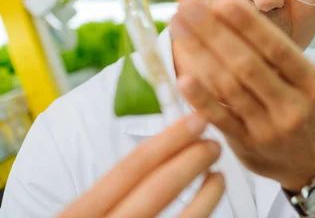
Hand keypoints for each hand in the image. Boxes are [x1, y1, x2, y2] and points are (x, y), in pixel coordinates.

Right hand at [59, 114, 223, 217]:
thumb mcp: (81, 216)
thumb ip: (107, 198)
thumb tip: (154, 159)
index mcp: (78, 217)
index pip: (129, 169)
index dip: (168, 141)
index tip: (194, 121)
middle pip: (157, 190)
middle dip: (191, 160)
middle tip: (213, 144)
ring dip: (206, 192)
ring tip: (219, 175)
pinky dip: (202, 216)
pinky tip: (210, 203)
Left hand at [171, 0, 314, 191]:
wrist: (314, 168)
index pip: (279, 51)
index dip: (251, 27)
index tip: (224, 1)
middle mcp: (293, 107)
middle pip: (248, 65)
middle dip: (214, 32)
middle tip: (187, 4)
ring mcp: (268, 129)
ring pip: (230, 89)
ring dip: (200, 57)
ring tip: (177, 28)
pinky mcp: (247, 146)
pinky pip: (222, 121)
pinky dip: (201, 100)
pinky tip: (182, 76)